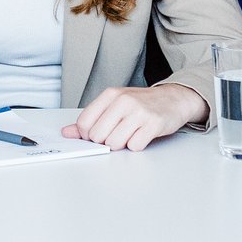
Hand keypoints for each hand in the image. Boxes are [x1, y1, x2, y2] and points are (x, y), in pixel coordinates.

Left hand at [63, 83, 206, 150]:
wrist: (174, 99)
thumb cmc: (142, 103)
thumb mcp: (114, 105)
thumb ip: (90, 119)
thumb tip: (67, 133)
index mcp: (110, 94)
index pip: (84, 124)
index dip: (88, 135)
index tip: (98, 134)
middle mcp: (124, 101)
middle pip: (98, 136)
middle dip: (106, 141)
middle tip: (118, 133)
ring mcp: (139, 112)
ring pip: (115, 144)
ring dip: (122, 144)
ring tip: (131, 133)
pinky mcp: (153, 124)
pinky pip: (134, 146)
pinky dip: (137, 145)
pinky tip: (142, 135)